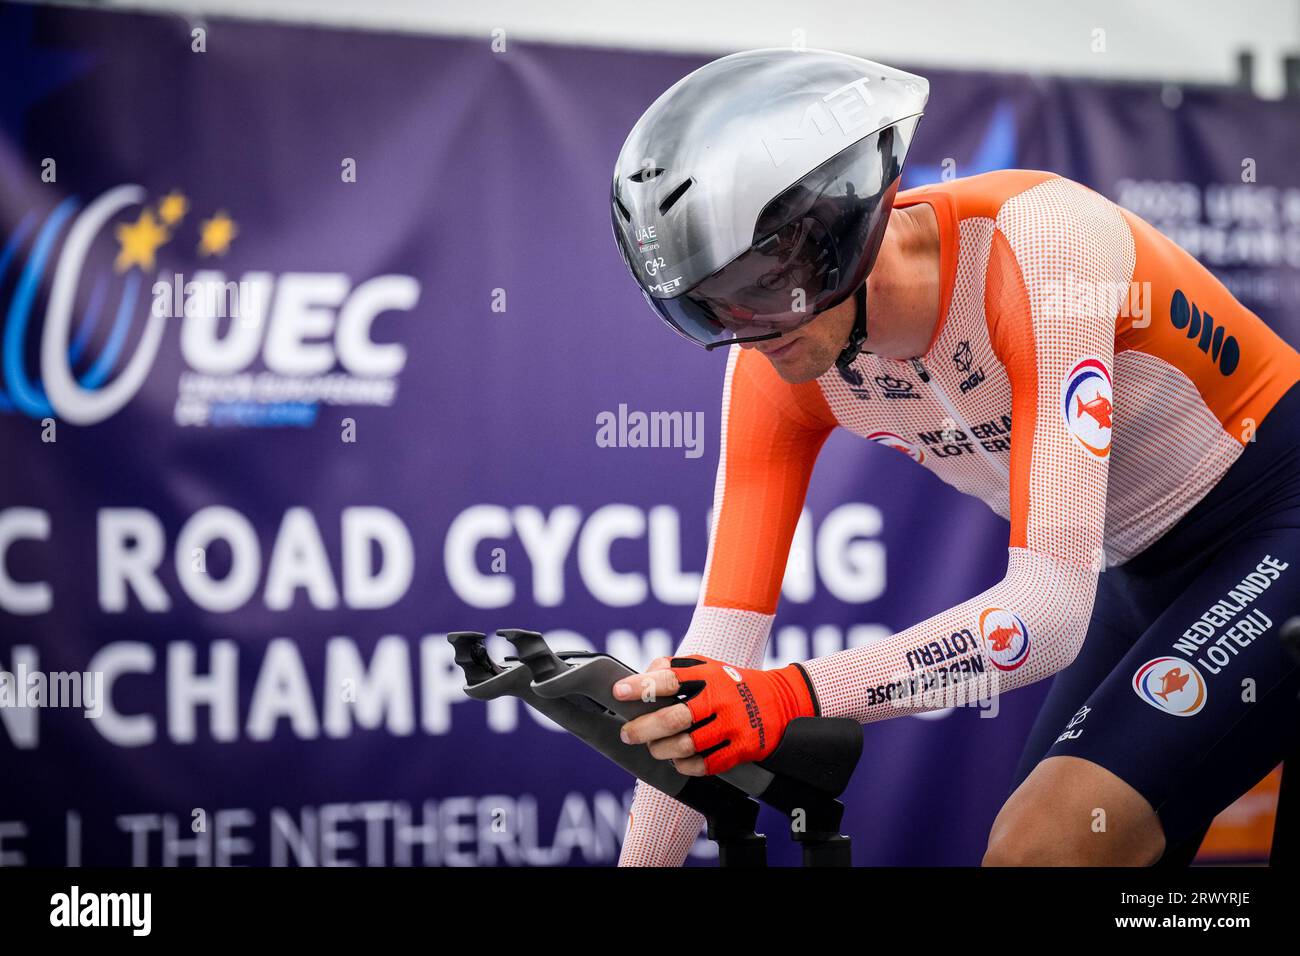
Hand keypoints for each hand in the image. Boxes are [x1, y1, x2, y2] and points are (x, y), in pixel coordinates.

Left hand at [612, 656, 817, 775]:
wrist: (782, 701)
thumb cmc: (733, 684)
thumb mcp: (709, 666)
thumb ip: (676, 668)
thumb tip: (643, 675)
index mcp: (708, 676)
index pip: (669, 679)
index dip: (642, 685)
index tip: (619, 692)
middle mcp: (719, 700)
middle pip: (674, 718)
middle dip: (644, 728)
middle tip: (628, 733)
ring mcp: (732, 725)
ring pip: (687, 745)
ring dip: (662, 750)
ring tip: (653, 748)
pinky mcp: (742, 748)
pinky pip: (706, 765)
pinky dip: (685, 766)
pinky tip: (678, 761)